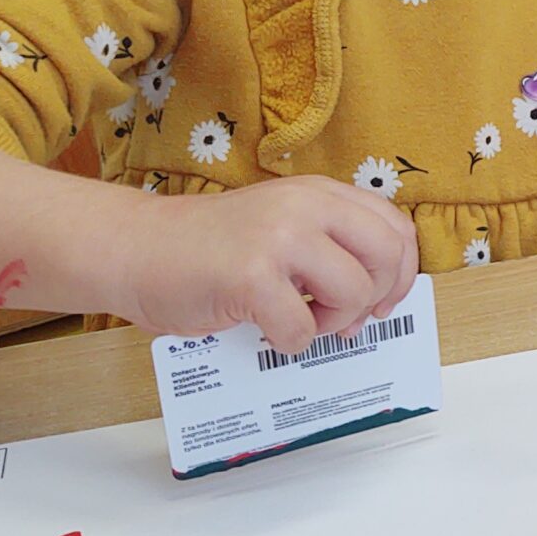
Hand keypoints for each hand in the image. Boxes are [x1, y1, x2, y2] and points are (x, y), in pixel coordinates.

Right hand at [114, 176, 419, 353]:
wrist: (135, 249)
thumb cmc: (207, 248)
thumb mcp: (281, 224)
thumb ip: (329, 243)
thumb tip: (380, 293)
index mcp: (317, 193)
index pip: (394, 228)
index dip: (401, 271)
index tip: (383, 298)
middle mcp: (304, 206)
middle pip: (387, 256)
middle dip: (377, 297)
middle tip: (346, 317)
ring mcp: (278, 238)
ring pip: (354, 292)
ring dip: (333, 322)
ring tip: (300, 319)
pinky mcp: (251, 276)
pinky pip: (302, 329)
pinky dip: (290, 342)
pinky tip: (266, 328)